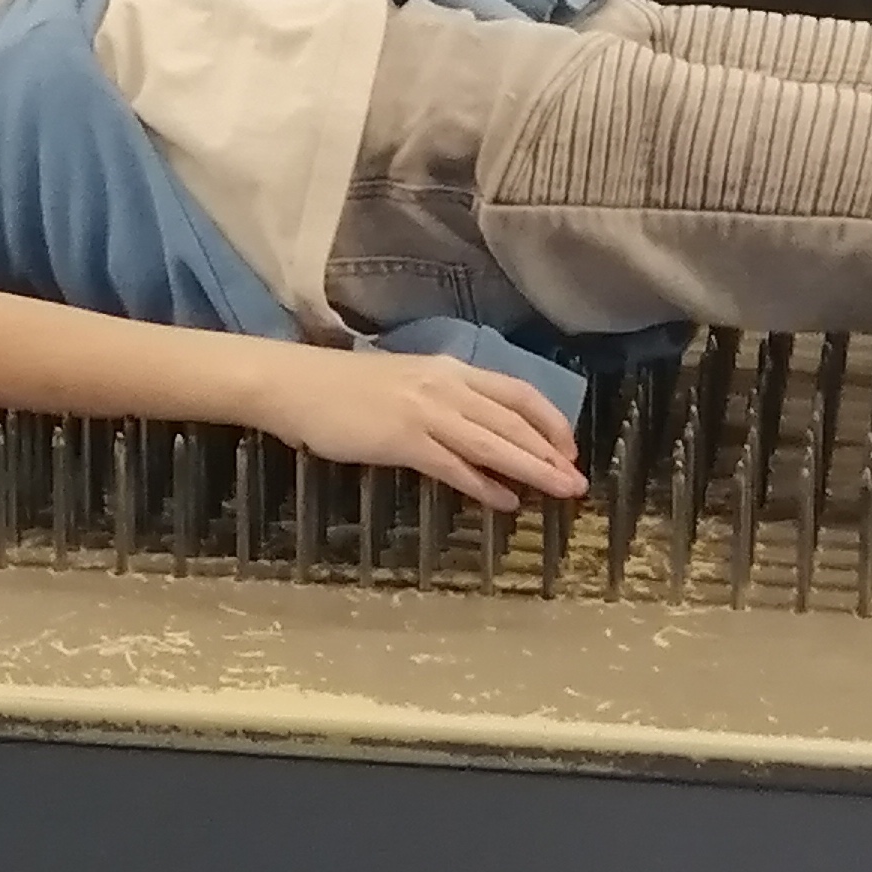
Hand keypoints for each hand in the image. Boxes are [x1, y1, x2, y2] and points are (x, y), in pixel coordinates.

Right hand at [256, 344, 586, 510]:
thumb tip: (474, 431)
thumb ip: (440, 402)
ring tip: (560, 492)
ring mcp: (425, 413)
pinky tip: (504, 502)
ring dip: (531, 469)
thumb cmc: (341, 387)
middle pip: (513, 421)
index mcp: (448, 369)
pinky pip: (454, 466)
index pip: (516, 392)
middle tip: (578, 482)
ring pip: (493, 443)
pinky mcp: (402, 440)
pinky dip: (483, 486)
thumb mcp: (404, 383)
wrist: (293, 383)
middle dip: (551, 453)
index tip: (569, 447)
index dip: (549, 420)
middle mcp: (445, 387)